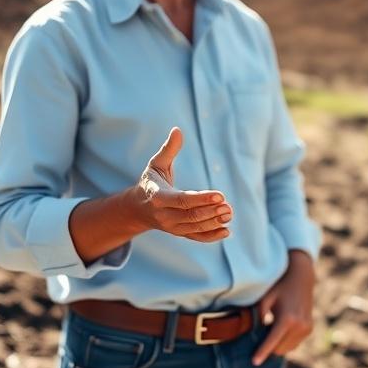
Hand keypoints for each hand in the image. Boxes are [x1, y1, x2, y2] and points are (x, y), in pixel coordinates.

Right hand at [130, 127, 231, 242]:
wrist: (137, 208)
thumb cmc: (150, 182)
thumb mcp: (156, 164)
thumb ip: (168, 149)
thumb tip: (177, 130)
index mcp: (158, 197)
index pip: (182, 200)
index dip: (201, 198)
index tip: (220, 195)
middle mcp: (164, 215)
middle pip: (190, 216)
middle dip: (210, 212)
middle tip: (228, 206)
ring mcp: (171, 227)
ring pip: (194, 228)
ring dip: (214, 222)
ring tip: (230, 213)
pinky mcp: (178, 233)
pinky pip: (195, 238)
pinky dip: (211, 237)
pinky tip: (226, 231)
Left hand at [252, 250, 314, 364]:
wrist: (302, 277)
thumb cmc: (280, 286)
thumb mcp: (266, 298)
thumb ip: (259, 316)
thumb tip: (254, 333)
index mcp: (287, 319)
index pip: (272, 342)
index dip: (262, 353)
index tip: (254, 362)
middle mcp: (299, 326)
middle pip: (279, 349)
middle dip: (269, 347)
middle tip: (262, 332)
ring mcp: (306, 328)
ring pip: (287, 349)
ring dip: (278, 344)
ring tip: (273, 327)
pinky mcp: (309, 329)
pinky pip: (294, 343)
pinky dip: (286, 341)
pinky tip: (282, 327)